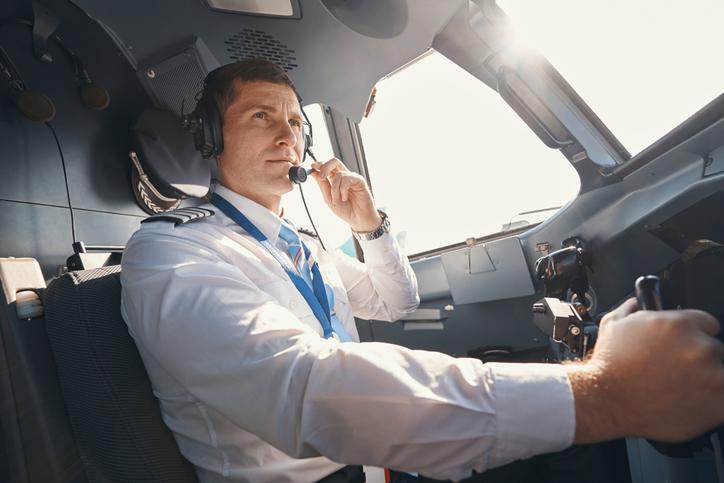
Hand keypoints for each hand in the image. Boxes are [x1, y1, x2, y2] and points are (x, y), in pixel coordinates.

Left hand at [311, 158, 381, 231]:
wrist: (357, 219)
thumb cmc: (345, 210)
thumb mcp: (328, 198)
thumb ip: (322, 185)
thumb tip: (314, 173)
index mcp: (334, 180)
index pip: (326, 167)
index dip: (319, 164)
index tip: (312, 167)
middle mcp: (343, 177)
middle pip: (334, 162)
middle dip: (325, 167)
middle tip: (321, 177)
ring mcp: (351, 178)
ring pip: (338, 174)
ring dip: (334, 189)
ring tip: (337, 200)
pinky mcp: (359, 180)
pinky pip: (347, 179)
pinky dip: (343, 190)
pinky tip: (345, 198)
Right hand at [569, 299, 723, 442]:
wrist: (606, 400)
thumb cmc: (609, 366)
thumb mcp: (613, 324)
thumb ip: (632, 308)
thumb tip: (638, 302)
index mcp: (679, 324)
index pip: (707, 323)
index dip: (692, 335)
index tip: (683, 347)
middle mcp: (698, 347)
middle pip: (713, 349)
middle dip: (696, 359)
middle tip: (674, 370)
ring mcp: (711, 375)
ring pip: (720, 373)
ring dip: (706, 379)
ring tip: (679, 389)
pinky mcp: (717, 402)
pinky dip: (712, 401)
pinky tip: (691, 401)